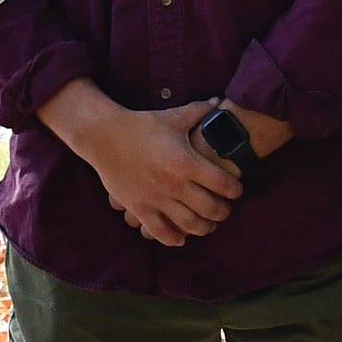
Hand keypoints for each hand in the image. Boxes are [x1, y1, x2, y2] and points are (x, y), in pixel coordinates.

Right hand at [84, 99, 241, 246]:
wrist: (104, 135)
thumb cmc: (141, 125)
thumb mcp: (173, 117)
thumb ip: (199, 111)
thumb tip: (219, 102)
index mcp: (186, 162)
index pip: (223, 183)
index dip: (235, 189)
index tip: (237, 190)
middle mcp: (175, 184)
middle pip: (211, 208)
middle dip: (223, 212)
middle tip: (225, 209)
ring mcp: (156, 199)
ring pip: (190, 225)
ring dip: (204, 228)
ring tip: (208, 225)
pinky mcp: (139, 208)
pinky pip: (161, 232)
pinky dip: (174, 239)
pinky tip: (181, 237)